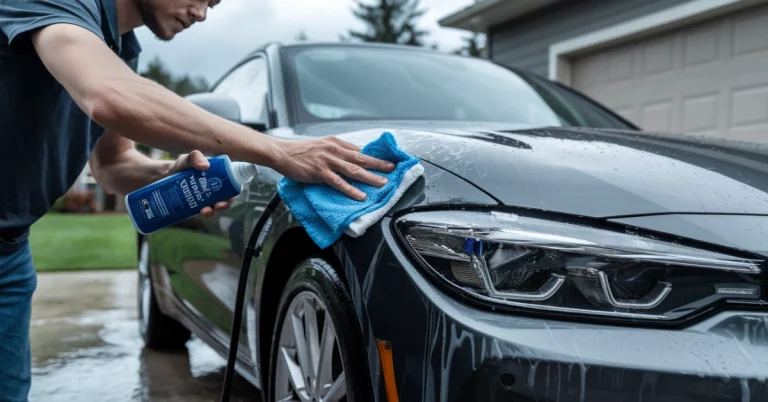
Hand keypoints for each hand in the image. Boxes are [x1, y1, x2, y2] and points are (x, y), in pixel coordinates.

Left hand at [167, 150, 233, 216]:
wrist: (166, 177)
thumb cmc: (182, 165)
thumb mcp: (188, 158)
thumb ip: (195, 157)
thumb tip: (205, 166)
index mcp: (219, 175)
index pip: (232, 183)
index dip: (235, 190)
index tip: (232, 195)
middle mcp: (215, 187)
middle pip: (226, 197)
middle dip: (225, 204)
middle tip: (218, 205)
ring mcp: (207, 197)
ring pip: (216, 206)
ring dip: (214, 210)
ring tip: (206, 210)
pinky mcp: (199, 205)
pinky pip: (206, 211)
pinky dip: (206, 213)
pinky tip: (201, 212)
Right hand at [270, 136, 395, 200]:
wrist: (282, 152)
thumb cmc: (300, 150)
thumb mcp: (321, 145)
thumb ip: (336, 150)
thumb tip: (351, 156)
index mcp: (336, 143)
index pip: (359, 150)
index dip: (374, 156)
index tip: (386, 161)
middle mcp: (334, 150)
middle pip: (361, 158)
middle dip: (379, 164)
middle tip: (392, 169)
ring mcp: (328, 161)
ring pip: (354, 170)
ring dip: (370, 177)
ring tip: (382, 183)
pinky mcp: (320, 172)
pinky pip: (339, 182)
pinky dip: (351, 189)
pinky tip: (360, 195)